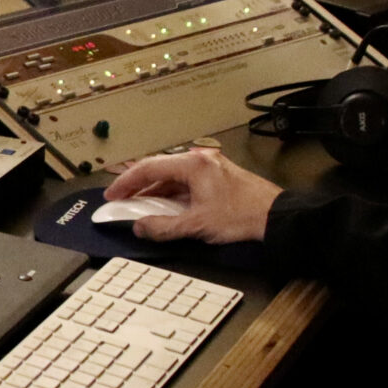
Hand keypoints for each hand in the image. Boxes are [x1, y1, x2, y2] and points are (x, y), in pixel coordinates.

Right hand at [102, 147, 281, 244]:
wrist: (276, 217)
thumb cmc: (242, 216)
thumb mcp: (197, 225)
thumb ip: (163, 227)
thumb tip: (139, 227)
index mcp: (192, 165)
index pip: (149, 168)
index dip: (126, 183)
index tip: (112, 195)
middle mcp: (200, 160)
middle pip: (159, 169)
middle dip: (137, 185)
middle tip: (120, 199)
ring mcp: (210, 167)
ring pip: (172, 176)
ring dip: (154, 191)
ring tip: (138, 205)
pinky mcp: (217, 177)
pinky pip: (185, 182)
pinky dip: (170, 193)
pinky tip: (164, 206)